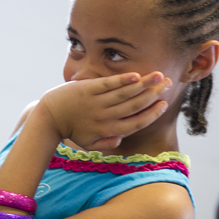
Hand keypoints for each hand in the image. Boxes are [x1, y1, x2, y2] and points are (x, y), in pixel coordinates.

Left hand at [39, 71, 170, 149]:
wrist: (50, 115)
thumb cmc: (71, 129)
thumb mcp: (88, 143)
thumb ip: (106, 143)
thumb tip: (121, 138)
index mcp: (107, 130)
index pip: (135, 123)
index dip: (151, 114)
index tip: (163, 104)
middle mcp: (104, 117)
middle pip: (135, 106)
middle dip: (154, 95)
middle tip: (168, 84)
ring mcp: (96, 102)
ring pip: (125, 93)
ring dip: (144, 84)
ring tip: (159, 75)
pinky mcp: (88, 89)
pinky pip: (108, 84)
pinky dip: (122, 80)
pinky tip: (136, 75)